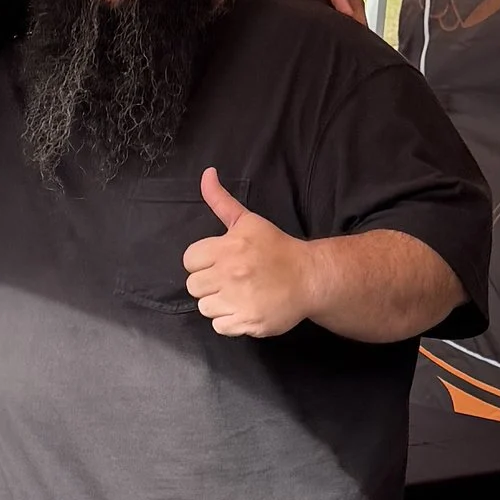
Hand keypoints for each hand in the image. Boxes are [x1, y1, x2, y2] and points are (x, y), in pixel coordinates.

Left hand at [183, 171, 313, 337]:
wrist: (309, 277)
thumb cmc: (276, 248)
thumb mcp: (248, 221)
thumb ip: (220, 200)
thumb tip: (206, 174)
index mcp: (228, 247)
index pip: (189, 260)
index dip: (202, 262)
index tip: (220, 262)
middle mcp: (230, 274)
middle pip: (194, 286)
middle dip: (209, 283)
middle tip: (230, 279)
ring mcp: (239, 300)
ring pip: (205, 308)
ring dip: (218, 303)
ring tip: (239, 294)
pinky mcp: (248, 321)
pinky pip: (220, 326)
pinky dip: (230, 321)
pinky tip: (245, 308)